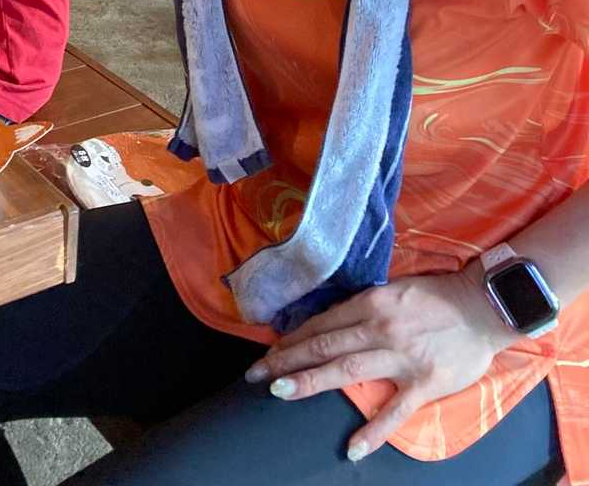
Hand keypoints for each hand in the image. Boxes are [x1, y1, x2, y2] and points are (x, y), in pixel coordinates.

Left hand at [244, 273, 518, 462]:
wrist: (484, 306)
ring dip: (311, 381)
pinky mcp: (424, 381)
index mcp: (371, 303)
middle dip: (288, 359)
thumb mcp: (394, 292)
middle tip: (257, 374)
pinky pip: (394, 409)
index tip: (269, 351)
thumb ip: (365, 309)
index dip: (293, 338)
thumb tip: (332, 324)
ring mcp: (401, 355)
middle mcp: (380, 327)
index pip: (322, 323)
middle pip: (325, 345)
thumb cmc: (437, 297)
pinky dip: (373, 431)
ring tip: (281, 393)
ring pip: (347, 369)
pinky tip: (353, 449)